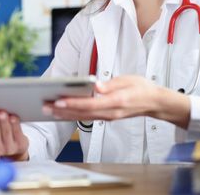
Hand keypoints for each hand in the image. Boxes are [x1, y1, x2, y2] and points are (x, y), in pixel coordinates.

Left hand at [44, 75, 189, 127]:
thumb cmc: (142, 88)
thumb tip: (96, 86)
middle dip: (62, 110)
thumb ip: (111, 84)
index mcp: (116, 101)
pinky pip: (87, 118)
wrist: (154, 103)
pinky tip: (62, 112)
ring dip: (64, 114)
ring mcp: (108, 117)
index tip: (59, 101)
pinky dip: (73, 115)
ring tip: (48, 109)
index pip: (90, 104)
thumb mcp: (128, 80)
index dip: (74, 103)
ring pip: (82, 118)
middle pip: (82, 113)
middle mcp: (110, 112)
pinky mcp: (106, 117)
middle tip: (45, 106)